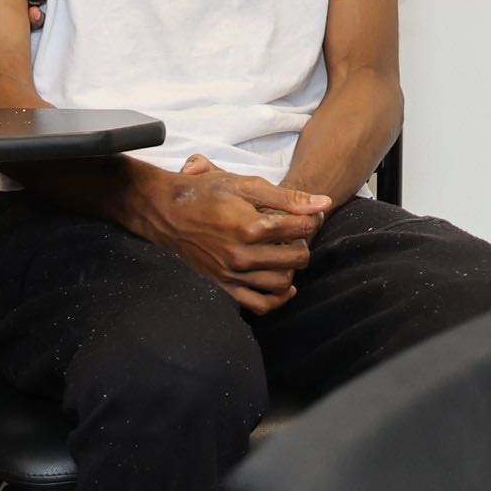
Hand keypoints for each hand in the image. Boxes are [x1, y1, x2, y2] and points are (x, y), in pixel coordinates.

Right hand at [125, 153, 330, 312]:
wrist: (167, 211)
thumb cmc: (206, 194)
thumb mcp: (246, 185)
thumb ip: (287, 196)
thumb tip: (323, 203)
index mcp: (250, 226)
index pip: (301, 228)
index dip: (311, 219)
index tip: (306, 215)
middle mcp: (242, 255)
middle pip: (297, 257)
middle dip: (303, 244)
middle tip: (295, 234)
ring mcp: (232, 274)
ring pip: (282, 283)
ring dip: (292, 269)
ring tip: (285, 253)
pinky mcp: (223, 287)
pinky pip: (259, 305)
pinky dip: (277, 299)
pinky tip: (284, 285)